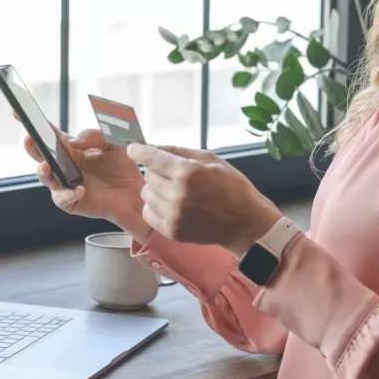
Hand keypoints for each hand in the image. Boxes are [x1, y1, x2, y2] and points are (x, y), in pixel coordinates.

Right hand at [19, 123, 150, 241]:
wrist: (135, 192)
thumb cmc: (123, 166)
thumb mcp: (113, 142)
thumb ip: (94, 136)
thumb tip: (73, 142)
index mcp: (70, 148)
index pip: (48, 133)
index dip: (34, 123)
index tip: (18, 112)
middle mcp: (64, 165)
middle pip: (40, 154)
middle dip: (31, 146)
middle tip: (29, 139)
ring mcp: (65, 183)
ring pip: (45, 177)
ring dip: (43, 171)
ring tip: (47, 166)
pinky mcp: (70, 201)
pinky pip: (62, 198)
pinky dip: (68, 193)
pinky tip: (80, 189)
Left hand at [127, 143, 282, 255]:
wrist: (245, 223)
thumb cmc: (232, 186)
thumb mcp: (211, 159)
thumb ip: (180, 151)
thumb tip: (153, 147)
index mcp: (187, 173)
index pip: (150, 158)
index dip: (138, 151)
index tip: (133, 149)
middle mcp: (177, 195)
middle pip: (147, 175)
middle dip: (156, 171)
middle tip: (173, 175)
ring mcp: (173, 215)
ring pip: (146, 194)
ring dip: (156, 189)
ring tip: (174, 191)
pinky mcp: (172, 231)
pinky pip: (149, 213)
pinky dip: (156, 207)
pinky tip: (171, 205)